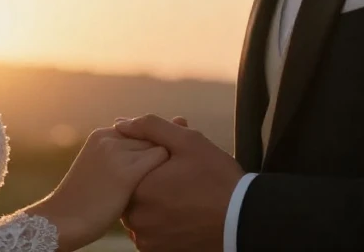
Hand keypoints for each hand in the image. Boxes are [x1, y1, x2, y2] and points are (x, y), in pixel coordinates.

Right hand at [28, 127, 167, 250]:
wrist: (62, 220)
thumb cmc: (82, 202)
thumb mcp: (97, 169)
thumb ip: (118, 156)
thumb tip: (144, 155)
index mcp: (102, 135)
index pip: (141, 130)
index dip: (155, 144)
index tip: (167, 157)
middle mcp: (110, 138)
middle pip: (151, 136)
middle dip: (165, 148)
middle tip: (182, 164)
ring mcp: (117, 153)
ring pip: (157, 145)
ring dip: (169, 160)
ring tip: (179, 176)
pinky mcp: (126, 172)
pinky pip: (159, 160)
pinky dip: (170, 169)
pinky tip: (173, 185)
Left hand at [115, 114, 243, 251]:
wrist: (242, 219)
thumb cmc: (217, 177)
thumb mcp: (188, 141)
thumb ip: (150, 127)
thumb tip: (120, 123)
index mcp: (138, 187)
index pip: (126, 170)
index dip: (146, 163)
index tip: (168, 164)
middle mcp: (136, 216)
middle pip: (132, 193)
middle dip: (149, 184)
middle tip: (177, 181)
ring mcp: (146, 238)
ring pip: (139, 214)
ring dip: (152, 205)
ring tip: (180, 198)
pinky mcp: (157, 251)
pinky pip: (148, 233)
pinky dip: (158, 223)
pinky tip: (179, 214)